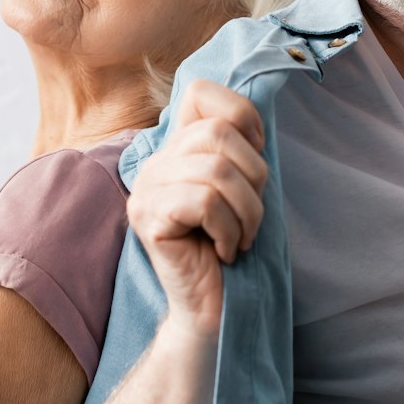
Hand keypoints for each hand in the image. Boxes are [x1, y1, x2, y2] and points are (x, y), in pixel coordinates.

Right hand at [124, 79, 268, 338]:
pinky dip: (229, 230)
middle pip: (217, 133)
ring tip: (242, 238)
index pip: (200, 92)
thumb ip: (239, 150)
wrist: (212, 311)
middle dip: (254, 176)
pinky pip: (204, 203)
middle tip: (251, 215)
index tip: (256, 158)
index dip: (242, 115)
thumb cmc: (231, 248)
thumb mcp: (242, 189)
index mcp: (177, 148)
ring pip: (215, 170)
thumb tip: (256, 121)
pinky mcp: (148, 220)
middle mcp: (155, 163)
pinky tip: (224, 251)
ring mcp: (146, 190)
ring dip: (247, 211)